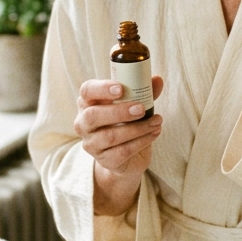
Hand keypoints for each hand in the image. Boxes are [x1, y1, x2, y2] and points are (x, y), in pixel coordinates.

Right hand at [75, 76, 163, 216]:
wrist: (128, 157)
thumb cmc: (128, 122)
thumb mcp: (135, 104)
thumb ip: (144, 92)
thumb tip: (157, 80)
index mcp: (88, 102)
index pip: (87, 91)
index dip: (101, 89)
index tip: (120, 88)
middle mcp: (84, 123)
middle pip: (93, 116)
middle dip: (119, 111)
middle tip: (141, 109)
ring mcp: (91, 143)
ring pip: (109, 136)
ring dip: (137, 128)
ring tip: (156, 121)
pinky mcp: (104, 160)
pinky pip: (122, 151)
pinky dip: (141, 141)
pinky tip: (154, 133)